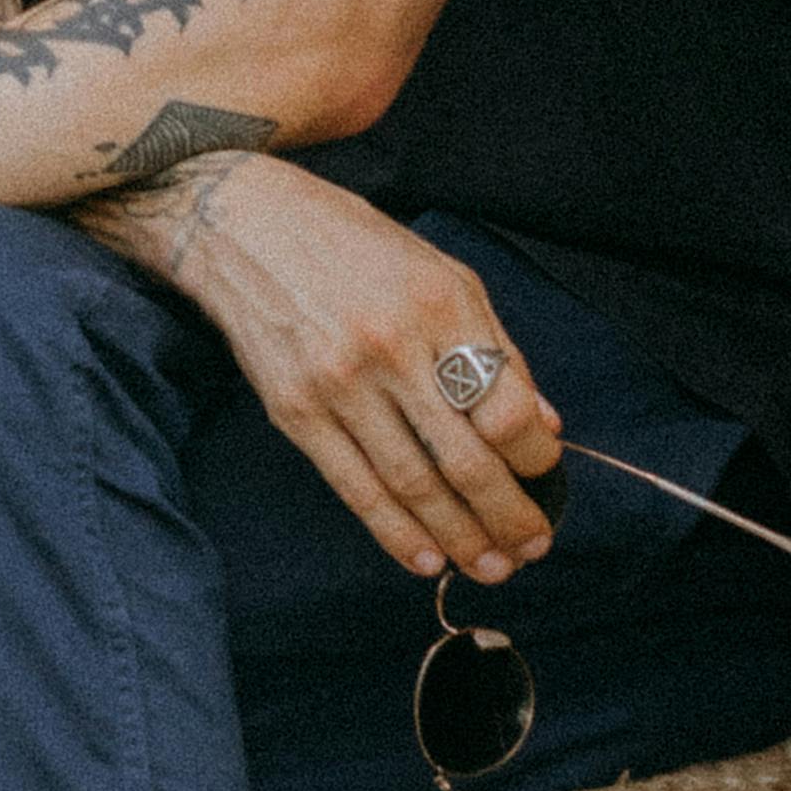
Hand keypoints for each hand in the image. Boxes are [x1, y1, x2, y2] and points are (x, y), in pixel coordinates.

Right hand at [154, 162, 562, 586]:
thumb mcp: (441, 272)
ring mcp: (339, 383)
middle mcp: (392, 346)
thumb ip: (495, 345)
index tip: (546, 473)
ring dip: (461, 536)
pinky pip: (355, 488)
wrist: (245, 224)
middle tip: (533, 545)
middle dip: (508, 516)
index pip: (505, 407)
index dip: (535, 455)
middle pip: (465, 459)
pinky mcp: (294, 410)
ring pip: (413, 485)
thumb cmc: (355, 244)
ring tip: (492, 565)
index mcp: (440, 304)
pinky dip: (396, 532)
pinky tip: (427, 557)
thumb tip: (542, 423)